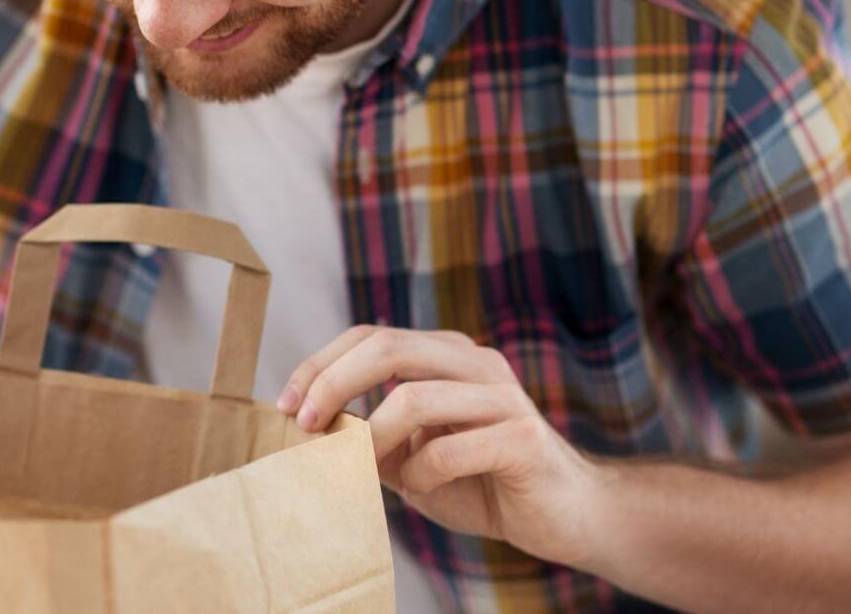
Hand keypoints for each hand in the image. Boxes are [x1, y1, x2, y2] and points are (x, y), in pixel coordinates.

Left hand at [278, 326, 614, 567]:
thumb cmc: (482, 482)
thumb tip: (309, 428)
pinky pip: (448, 450)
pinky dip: (419, 476)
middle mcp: (475, 363)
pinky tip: (422, 490)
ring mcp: (502, 396)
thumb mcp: (411, 457)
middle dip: (333, 382)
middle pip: (388, 347)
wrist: (563, 515)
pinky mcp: (522, 437)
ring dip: (374, 439)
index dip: (321, 364)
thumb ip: (370, 437)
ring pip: (414, 397)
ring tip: (367, 469)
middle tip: (305, 423)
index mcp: (447, 356)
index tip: (286, 404)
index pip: (372, 335)